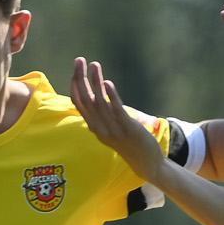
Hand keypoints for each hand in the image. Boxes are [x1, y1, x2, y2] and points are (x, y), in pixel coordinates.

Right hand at [71, 58, 167, 180]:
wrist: (147, 164)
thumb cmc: (130, 145)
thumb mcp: (112, 130)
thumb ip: (104, 115)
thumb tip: (99, 96)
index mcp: (95, 127)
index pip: (79, 104)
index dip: (75, 86)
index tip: (76, 69)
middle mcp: (100, 128)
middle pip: (86, 100)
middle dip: (81, 78)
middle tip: (79, 60)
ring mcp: (113, 130)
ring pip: (100, 103)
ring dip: (95, 82)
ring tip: (95, 65)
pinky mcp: (128, 129)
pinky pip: (116, 111)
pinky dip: (111, 96)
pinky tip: (107, 83)